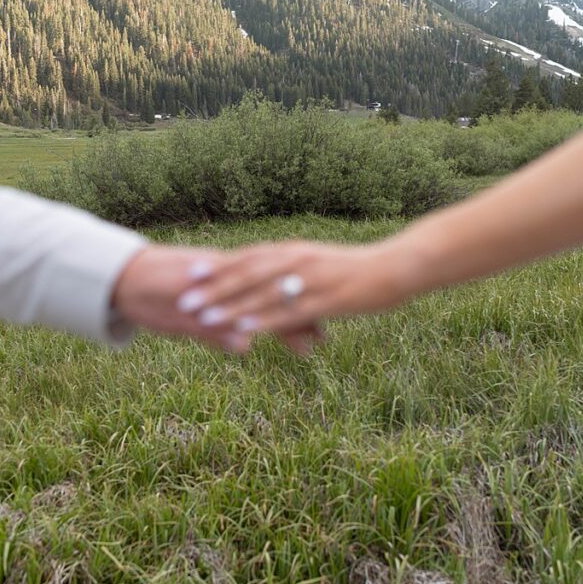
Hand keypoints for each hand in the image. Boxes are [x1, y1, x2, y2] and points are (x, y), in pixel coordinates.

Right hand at [111, 245, 322, 352]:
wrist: (122, 279)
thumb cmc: (157, 297)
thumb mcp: (192, 319)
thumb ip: (218, 330)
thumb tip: (246, 347)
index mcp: (230, 282)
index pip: (271, 293)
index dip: (298, 308)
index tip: (324, 326)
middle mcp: (225, 283)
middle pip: (268, 299)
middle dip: (298, 319)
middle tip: (326, 339)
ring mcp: (207, 292)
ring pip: (247, 308)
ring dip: (275, 326)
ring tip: (303, 347)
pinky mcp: (183, 302)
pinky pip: (208, 317)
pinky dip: (225, 330)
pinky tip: (246, 344)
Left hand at [175, 241, 405, 341]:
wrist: (398, 266)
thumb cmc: (360, 268)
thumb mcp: (323, 263)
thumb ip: (297, 269)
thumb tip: (276, 277)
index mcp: (295, 251)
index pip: (250, 258)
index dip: (219, 266)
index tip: (190, 274)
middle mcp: (297, 261)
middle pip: (247, 275)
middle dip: (214, 289)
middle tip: (183, 300)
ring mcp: (311, 281)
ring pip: (262, 295)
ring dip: (231, 307)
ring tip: (203, 319)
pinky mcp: (326, 301)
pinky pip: (288, 313)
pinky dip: (263, 322)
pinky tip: (243, 332)